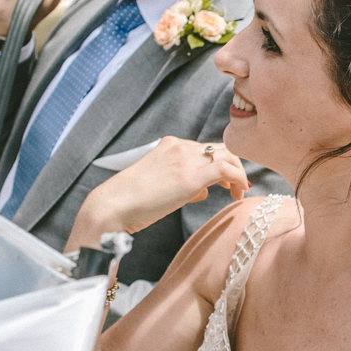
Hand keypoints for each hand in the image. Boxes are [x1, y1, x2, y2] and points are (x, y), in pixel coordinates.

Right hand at [66, 136, 250, 251]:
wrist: (113, 206)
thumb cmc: (131, 201)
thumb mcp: (159, 185)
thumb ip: (182, 182)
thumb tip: (203, 191)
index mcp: (170, 145)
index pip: (205, 148)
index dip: (221, 163)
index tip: (226, 182)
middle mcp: (180, 146)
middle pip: (221, 148)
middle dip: (234, 166)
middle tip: (237, 187)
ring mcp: (185, 160)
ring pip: (228, 156)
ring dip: (238, 173)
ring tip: (237, 193)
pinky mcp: (189, 178)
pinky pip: (225, 170)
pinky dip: (238, 179)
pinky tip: (238, 194)